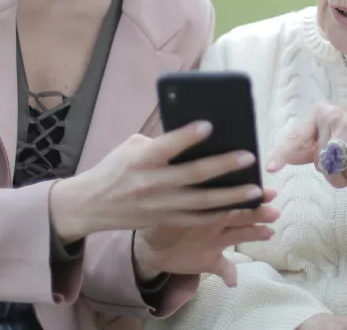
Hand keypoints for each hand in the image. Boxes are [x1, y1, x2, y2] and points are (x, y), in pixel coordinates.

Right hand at [49, 120, 265, 243]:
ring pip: (202, 202)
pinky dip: (220, 214)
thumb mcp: (131, 147)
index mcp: (141, 159)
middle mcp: (151, 184)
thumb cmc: (115, 168)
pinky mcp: (165, 221)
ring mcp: (160, 206)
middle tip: (249, 157)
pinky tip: (240, 208)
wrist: (90, 205)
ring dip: (231, 196)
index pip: (166, 146)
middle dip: (223, 166)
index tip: (209, 125)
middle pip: (192, 175)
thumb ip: (161, 142)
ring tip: (256, 189)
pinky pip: (198, 219)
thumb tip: (195, 136)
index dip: (187, 136)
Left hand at [134, 188, 280, 285]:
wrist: (151, 246)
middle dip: (258, 212)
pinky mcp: (210, 261)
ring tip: (269, 232)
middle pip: (242, 214)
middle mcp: (217, 221)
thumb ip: (174, 199)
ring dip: (255, 234)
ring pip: (239, 235)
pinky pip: (224, 268)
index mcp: (208, 206)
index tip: (265, 191)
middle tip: (274, 211)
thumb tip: (179, 187)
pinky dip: (230, 274)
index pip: (231, 196)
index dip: (248, 193)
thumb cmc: (159, 219)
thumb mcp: (163, 207)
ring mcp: (216, 241)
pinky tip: (234, 281)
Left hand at [266, 102, 346, 187]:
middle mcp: (332, 114)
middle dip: (331, 170)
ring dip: (344, 176)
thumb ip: (313, 147)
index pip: (298, 136)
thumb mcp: (337, 140)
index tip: (270, 167)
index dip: (283, 153)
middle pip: (318, 160)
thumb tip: (286, 157)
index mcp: (322, 114)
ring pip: (332, 166)